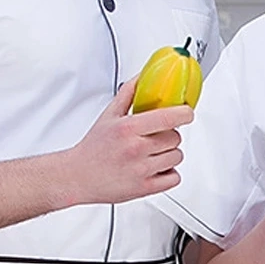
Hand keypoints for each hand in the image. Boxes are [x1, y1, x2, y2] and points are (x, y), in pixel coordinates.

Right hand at [64, 77, 193, 204]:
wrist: (77, 176)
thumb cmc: (93, 147)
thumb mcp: (109, 115)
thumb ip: (129, 92)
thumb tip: (143, 75)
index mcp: (128, 128)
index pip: (169, 117)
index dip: (184, 113)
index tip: (186, 112)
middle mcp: (136, 149)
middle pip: (175, 137)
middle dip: (170, 135)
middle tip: (157, 136)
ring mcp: (141, 170)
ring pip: (177, 157)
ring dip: (170, 154)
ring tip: (153, 153)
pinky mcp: (144, 188)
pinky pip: (174, 178)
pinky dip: (169, 173)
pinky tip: (155, 168)